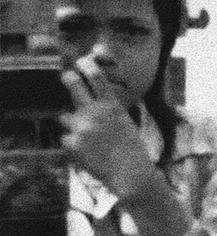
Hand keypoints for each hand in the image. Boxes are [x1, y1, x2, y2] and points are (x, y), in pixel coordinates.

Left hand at [61, 58, 159, 198]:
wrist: (131, 175)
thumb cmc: (132, 150)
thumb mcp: (126, 124)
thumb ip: (108, 111)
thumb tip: (89, 101)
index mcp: (112, 106)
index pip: (96, 77)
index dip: (87, 65)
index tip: (82, 61)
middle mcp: (95, 112)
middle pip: (72, 84)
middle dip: (68, 78)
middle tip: (67, 77)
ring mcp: (81, 127)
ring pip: (65, 117)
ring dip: (73, 125)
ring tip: (90, 140)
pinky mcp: (71, 143)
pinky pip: (65, 138)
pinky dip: (73, 145)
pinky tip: (88, 153)